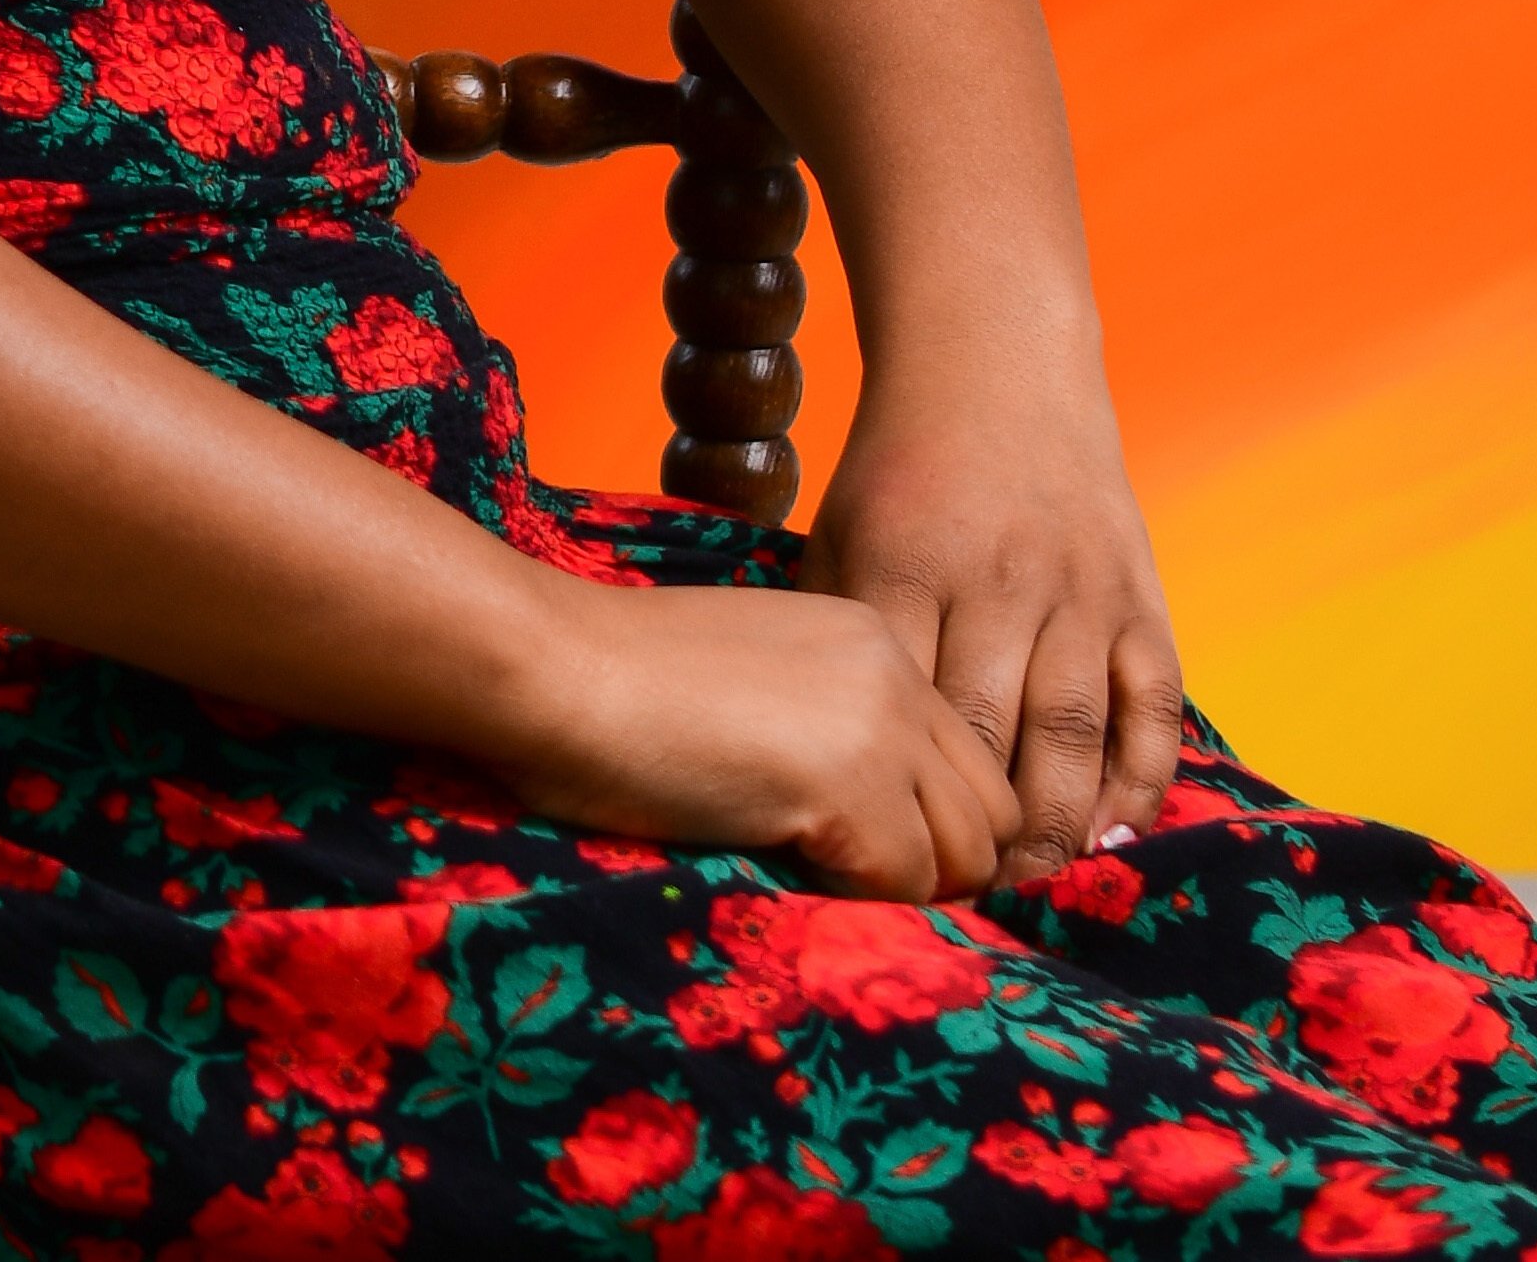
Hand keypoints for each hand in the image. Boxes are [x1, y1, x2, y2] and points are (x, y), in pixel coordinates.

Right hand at [481, 573, 1021, 897]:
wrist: (548, 668)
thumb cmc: (608, 678)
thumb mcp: (748, 679)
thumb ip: (822, 725)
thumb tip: (866, 818)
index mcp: (872, 640)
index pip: (966, 761)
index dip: (929, 821)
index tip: (866, 853)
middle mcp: (897, 674)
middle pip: (989, 813)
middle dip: (936, 864)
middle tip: (850, 883)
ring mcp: (881, 730)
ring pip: (962, 857)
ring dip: (897, 886)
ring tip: (807, 871)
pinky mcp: (850, 789)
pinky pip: (901, 885)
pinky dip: (849, 897)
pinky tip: (772, 859)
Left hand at [806, 374, 1186, 884]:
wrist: (996, 376)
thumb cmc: (898, 478)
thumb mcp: (837, 539)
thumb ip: (836, 640)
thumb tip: (810, 758)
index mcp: (903, 571)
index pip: (902, 716)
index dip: (898, 799)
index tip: (885, 866)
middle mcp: (997, 584)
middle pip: (990, 738)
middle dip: (978, 835)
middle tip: (964, 900)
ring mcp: (1078, 594)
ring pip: (1074, 736)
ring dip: (1057, 826)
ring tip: (1031, 887)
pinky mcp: (1140, 599)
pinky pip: (1151, 710)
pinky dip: (1137, 781)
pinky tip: (1110, 836)